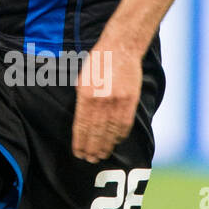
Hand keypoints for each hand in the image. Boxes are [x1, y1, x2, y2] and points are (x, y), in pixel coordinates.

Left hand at [71, 33, 141, 162]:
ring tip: (101, 155)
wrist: (120, 49)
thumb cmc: (98, 63)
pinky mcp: (130, 101)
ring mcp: (117, 102)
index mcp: (86, 96)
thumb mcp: (82, 80)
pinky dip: (119, 136)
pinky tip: (115, 142)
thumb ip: (82, 102)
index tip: (78, 153)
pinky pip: (124, 124)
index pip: (82, 127)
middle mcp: (101, 101)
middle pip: (96, 132)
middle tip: (90, 160)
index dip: (80, 142)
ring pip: (110, 132)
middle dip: (92, 149)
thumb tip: (82, 124)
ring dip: (106, 146)